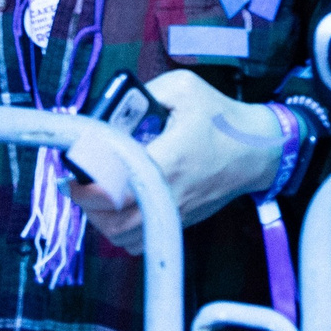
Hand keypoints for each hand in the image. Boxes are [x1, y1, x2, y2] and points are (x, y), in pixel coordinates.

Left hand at [70, 73, 282, 253]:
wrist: (257, 151)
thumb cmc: (221, 118)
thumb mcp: (184, 88)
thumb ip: (145, 93)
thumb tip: (113, 106)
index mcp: (169, 160)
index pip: (116, 185)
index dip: (86, 181)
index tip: (73, 166)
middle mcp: (171, 194)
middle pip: (113, 220)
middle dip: (86, 202)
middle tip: (76, 179)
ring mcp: (176, 214)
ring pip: (124, 237)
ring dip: (100, 219)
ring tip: (92, 193)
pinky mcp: (180, 223)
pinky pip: (140, 241)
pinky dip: (119, 231)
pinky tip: (115, 207)